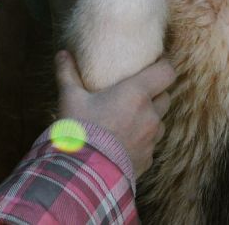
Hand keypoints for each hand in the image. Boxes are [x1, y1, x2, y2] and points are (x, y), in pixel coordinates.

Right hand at [54, 49, 174, 177]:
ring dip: (150, 119)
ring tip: (129, 119)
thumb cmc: (79, 131)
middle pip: (165, 97)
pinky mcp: (147, 160)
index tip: (154, 63)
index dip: (164, 66)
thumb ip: (67, 74)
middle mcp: (150, 116)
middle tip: (137, 92)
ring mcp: (151, 140)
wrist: (82, 175)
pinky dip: (142, 141)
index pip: (167, 72)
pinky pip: (151, 145)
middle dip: (155, 93)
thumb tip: (62, 53)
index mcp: (136, 94)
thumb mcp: (70, 99)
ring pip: (160, 123)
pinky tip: (124, 143)